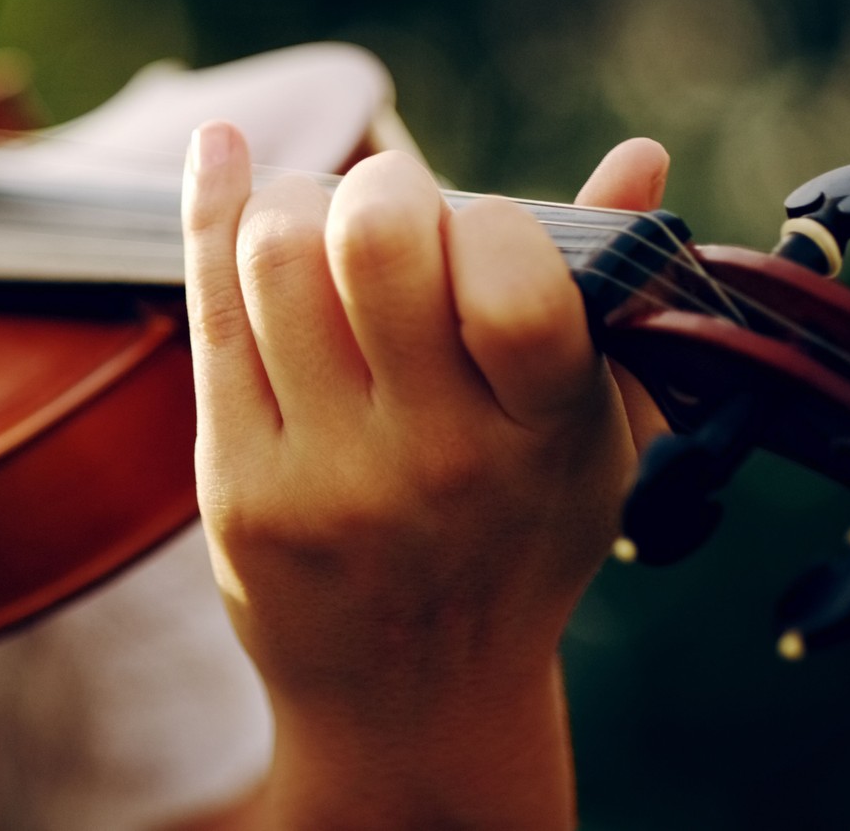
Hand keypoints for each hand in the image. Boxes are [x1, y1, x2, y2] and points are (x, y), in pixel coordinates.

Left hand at [179, 123, 668, 827]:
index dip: (490, 220)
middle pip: (374, 240)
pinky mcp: (235, 484)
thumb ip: (609, 300)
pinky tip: (224, 152)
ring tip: (321, 228)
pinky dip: (214, 209)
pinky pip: (209, 310)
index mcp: (543, 436)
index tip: (479, 231)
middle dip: (383, 185)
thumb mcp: (591, 439)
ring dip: (297, 203)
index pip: (515, 283)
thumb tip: (640, 155)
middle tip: (388, 211)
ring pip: (277, 257)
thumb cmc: (514, 540)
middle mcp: (433, 460)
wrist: (410, 697)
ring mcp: (324, 475)